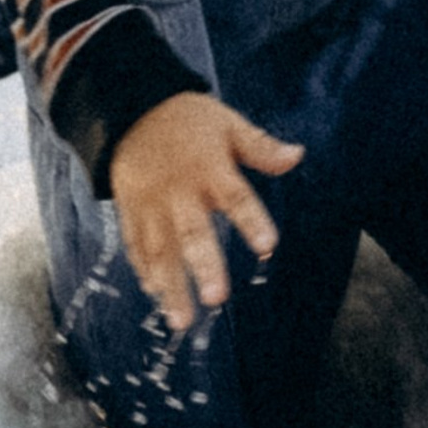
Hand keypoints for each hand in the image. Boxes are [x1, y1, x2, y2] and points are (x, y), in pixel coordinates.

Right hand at [108, 91, 299, 333]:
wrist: (132, 107)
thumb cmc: (188, 120)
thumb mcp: (227, 124)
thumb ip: (260, 147)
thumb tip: (298, 155)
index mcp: (209, 168)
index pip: (235, 197)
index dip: (251, 221)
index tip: (268, 247)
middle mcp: (179, 190)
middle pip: (192, 231)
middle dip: (203, 266)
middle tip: (215, 298)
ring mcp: (150, 203)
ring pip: (159, 248)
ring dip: (170, 285)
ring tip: (182, 320)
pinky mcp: (130, 209)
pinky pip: (135, 243)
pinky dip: (143, 268)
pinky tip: (155, 293)